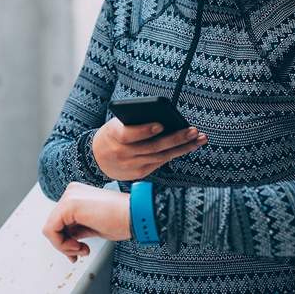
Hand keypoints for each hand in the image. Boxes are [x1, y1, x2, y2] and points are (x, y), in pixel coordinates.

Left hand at [42, 182, 130, 261]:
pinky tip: (78, 246)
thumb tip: (66, 240)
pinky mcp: (68, 204)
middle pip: (54, 225)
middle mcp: (70, 192)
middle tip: (80, 252)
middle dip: (65, 244)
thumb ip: (77, 229)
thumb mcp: (93, 226)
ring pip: (50, 229)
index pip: (60, 221)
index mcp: (77, 194)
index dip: (66, 241)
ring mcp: (69, 196)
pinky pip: (51, 230)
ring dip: (64, 246)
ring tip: (82, 249)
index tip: (79, 250)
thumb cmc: (122, 220)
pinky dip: (61, 244)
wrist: (136, 214)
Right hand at [91, 118, 206, 180]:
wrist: (96, 159)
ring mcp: (131, 166)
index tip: (161, 125)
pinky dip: (173, 154)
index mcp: (113, 136)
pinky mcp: (139, 174)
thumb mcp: (115, 125)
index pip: (129, 134)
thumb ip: (133, 122)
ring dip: (182, 148)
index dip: (145, 131)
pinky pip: (159, 163)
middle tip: (193, 131)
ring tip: (198, 139)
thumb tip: (163, 119)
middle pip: (152, 147)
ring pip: (161, 157)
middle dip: (176, 139)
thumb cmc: (111, 135)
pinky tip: (187, 147)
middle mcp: (122, 153)